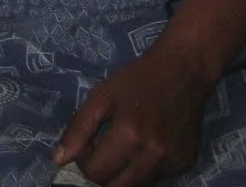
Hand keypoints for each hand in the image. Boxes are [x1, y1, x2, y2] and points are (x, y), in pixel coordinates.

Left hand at [54, 44, 213, 186]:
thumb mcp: (101, 96)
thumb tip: (58, 160)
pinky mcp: (186, 164)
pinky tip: (147, 143)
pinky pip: (157, 178)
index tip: (90, 141)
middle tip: (103, 147)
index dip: (85, 160)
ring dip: (124, 171)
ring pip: (136, 186)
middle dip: (102, 172)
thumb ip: (78, 128)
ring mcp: (173, 162)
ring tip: (125, 143)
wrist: (184, 71)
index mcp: (130, 135)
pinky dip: (144, 167)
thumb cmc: (138, 79)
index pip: (96, 173)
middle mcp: (154, 155)